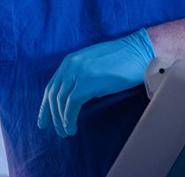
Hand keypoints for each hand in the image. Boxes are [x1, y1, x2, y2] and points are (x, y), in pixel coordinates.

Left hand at [38, 28, 154, 136]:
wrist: (140, 52)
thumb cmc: (123, 60)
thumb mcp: (94, 64)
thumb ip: (81, 75)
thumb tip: (74, 94)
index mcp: (70, 61)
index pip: (52, 85)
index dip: (46, 103)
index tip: (44, 117)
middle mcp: (70, 65)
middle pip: (52, 94)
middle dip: (49, 114)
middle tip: (49, 128)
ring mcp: (78, 74)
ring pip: (60, 101)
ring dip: (60, 120)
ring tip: (65, 132)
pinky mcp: (87, 84)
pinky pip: (71, 105)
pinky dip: (68, 118)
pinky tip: (71, 128)